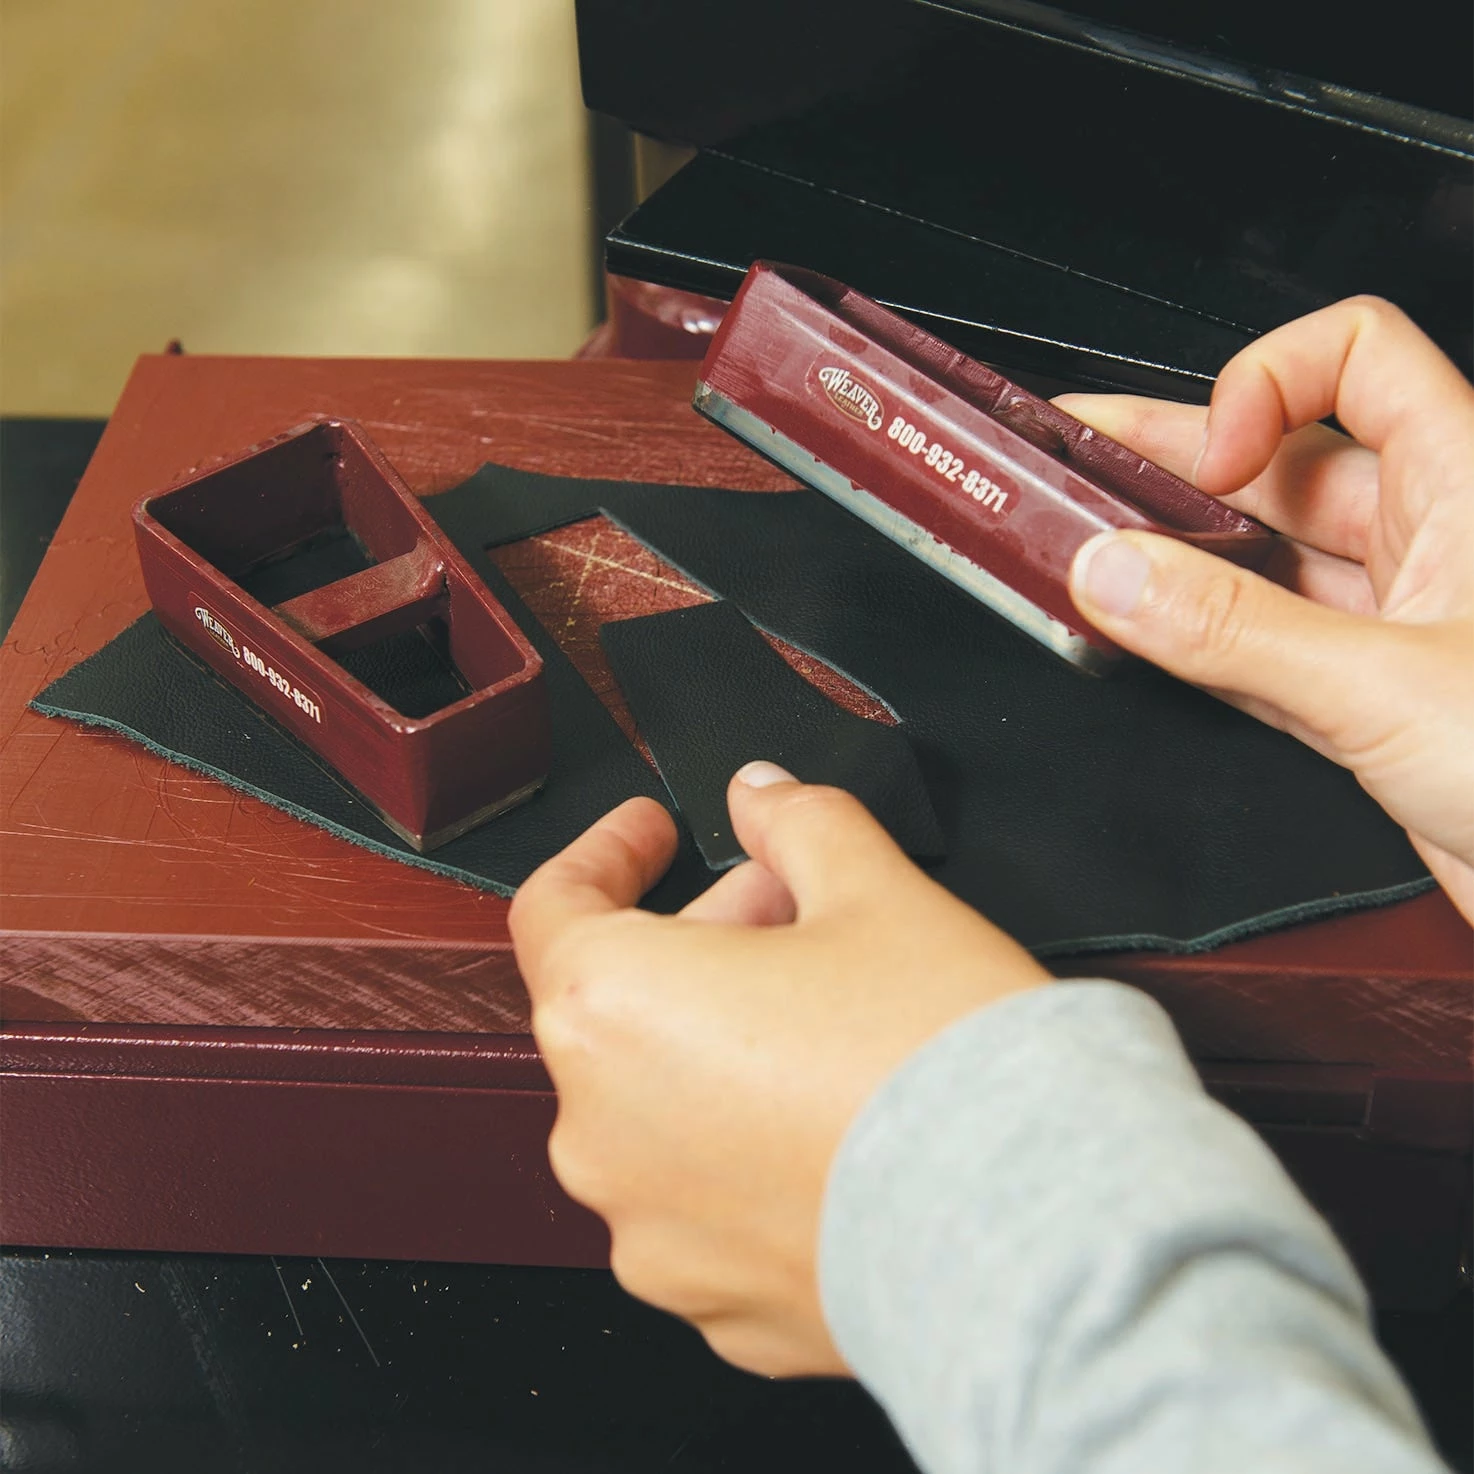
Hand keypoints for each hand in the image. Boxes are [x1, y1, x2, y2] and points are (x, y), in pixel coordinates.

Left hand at [509, 763, 1049, 1375]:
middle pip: (620, 1006)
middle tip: (792, 912)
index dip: (605, 854)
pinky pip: (706, 1199)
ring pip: (657, 1107)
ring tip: (823, 1019)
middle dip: (700, 943)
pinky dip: (745, 1149)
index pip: (556, 908)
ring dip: (715, 1048)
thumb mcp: (875, 892)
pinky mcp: (713, 1303)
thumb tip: (761, 796)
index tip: (652, 833)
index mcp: (614, 1012)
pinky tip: (830, 1121)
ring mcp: (652, 1231)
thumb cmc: (940, 1065)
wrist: (1036, 1240)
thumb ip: (798, 823)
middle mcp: (601, 1133)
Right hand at [1060, 297, 1473, 919]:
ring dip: (1176, 553)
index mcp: (1466, 485)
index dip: (1266, 379)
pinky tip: (1145, 633)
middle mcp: (1430, 540)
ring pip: (1264, 557)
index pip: (1356, 357)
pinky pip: (1262, 642)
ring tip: (1086, 544)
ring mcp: (1396, 620)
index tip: (1206, 456)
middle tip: (1077, 458)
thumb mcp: (1390, 684)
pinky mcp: (1370, 698)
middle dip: (1175, 457)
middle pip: (1282, 459)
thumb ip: (1237, 632)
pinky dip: (1198, 637)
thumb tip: (1117, 573)